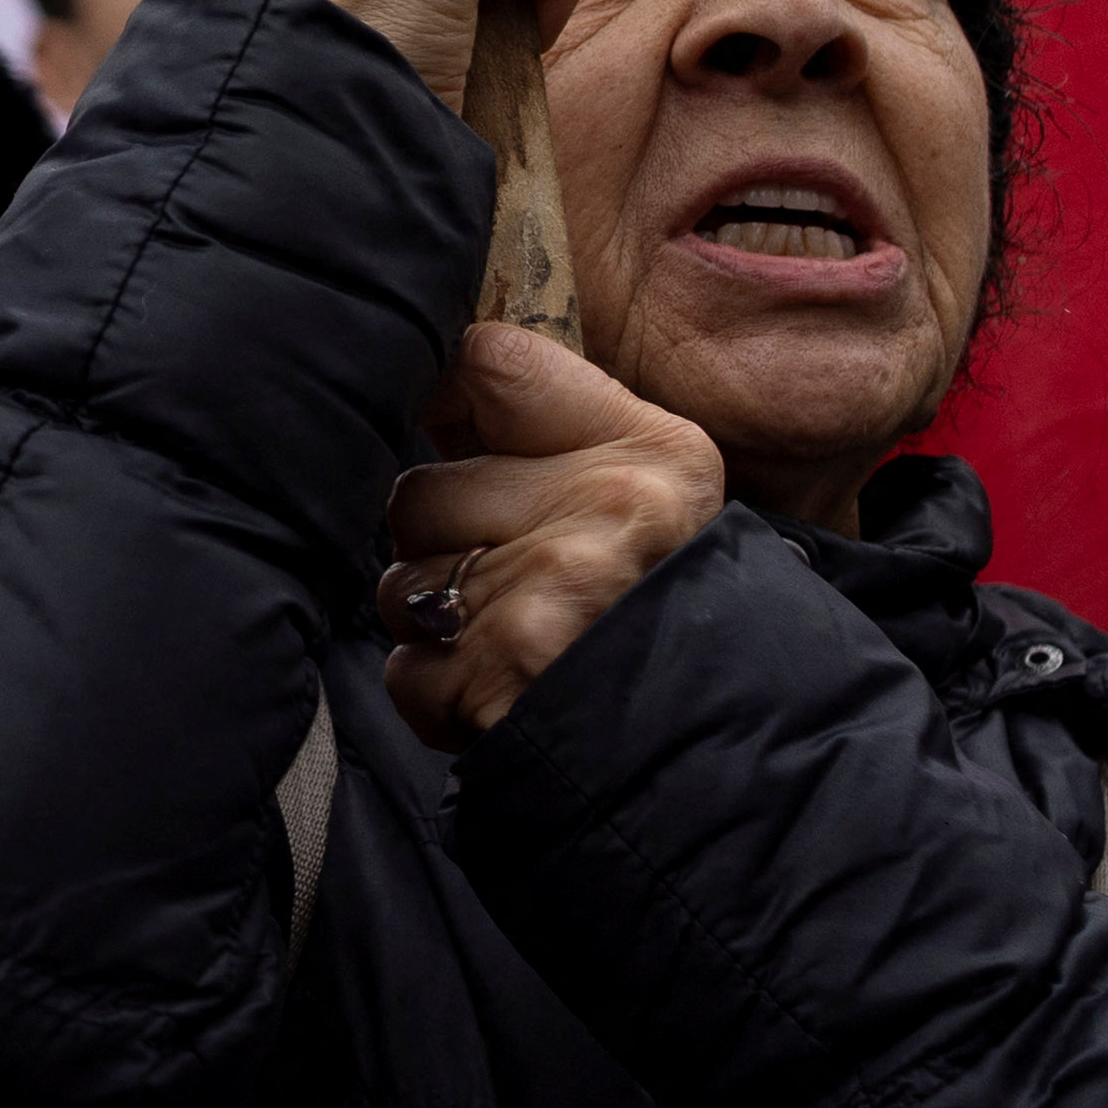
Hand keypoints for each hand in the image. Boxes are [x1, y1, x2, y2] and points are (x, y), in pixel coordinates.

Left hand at [374, 323, 725, 737]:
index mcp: (650, 454)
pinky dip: (439, 694)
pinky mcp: (501, 679)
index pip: (491, 365)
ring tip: (513, 637)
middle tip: (513, 577)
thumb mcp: (651, 490)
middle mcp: (605, 515)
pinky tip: (500, 692)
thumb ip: (549, 430)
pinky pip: (406, 673)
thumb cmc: (657, 606)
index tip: (459, 437)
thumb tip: (435, 387)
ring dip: (436, 625)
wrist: (707, 742)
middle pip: (417, 494)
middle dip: (441, 547)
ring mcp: (551, 598)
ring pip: (400, 588)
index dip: (447, 399)